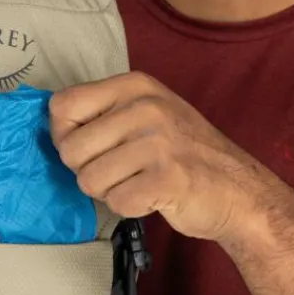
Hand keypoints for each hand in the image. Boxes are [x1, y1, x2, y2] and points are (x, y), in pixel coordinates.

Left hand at [49, 72, 263, 242]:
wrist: (238, 190)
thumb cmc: (184, 155)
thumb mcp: (147, 115)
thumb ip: (103, 115)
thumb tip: (55, 130)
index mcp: (134, 86)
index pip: (62, 106)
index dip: (66, 136)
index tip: (91, 148)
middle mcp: (145, 107)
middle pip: (70, 150)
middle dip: (88, 172)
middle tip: (122, 173)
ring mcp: (158, 141)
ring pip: (89, 180)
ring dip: (110, 192)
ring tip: (140, 183)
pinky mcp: (167, 178)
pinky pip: (116, 202)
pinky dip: (130, 208)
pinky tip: (152, 197)